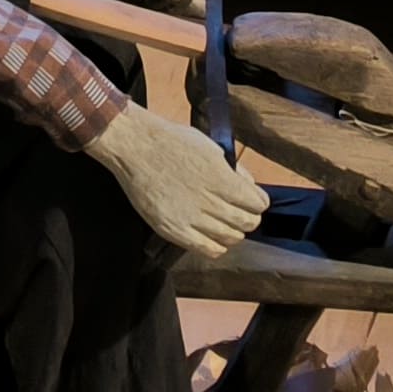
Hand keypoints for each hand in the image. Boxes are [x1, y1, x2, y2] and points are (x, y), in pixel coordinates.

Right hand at [84, 106, 262, 257]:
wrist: (135, 146)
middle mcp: (210, 200)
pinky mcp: (174, 230)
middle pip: (247, 223)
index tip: (252, 201)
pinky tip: (211, 236)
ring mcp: (192, 218)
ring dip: (232, 232)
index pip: (258, 204)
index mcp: (221, 178)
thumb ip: (233, 169)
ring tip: (223, 224)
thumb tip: (249, 186)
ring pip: (231, 238)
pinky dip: (216, 246)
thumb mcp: (209, 146)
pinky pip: (208, 250)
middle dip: (248, 218)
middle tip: (239, 213)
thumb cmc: (170, 141)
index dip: (258, 203)